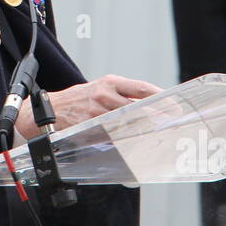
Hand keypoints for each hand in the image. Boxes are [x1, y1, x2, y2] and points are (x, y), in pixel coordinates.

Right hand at [16, 74, 160, 136]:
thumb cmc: (79, 99)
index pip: (141, 88)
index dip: (161, 97)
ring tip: (158, 135)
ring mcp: (96, 113)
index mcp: (110, 82)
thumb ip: (123, 95)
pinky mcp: (89, 128)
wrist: (50, 110)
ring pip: (127, 124)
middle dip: (157, 115)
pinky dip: (125, 141)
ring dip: (144, 130)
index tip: (175, 105)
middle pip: (138, 107)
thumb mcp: (101, 88)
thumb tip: (149, 106)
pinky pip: (112, 137)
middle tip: (172, 122)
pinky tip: (135, 144)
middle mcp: (104, 95)